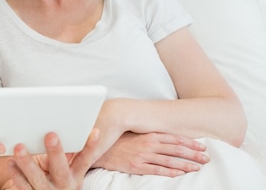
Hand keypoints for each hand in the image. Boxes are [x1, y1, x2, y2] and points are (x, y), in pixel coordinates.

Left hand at [2, 129, 99, 189]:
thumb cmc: (55, 180)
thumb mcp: (64, 171)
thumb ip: (63, 156)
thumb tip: (61, 132)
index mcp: (75, 176)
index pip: (85, 160)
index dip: (90, 147)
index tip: (94, 131)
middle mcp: (65, 186)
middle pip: (61, 169)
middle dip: (56, 152)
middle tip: (51, 135)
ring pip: (38, 178)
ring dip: (28, 163)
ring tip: (19, 148)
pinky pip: (24, 187)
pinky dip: (17, 175)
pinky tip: (11, 163)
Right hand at [93, 132, 208, 176]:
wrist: (101, 148)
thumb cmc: (120, 140)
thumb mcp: (136, 134)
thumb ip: (152, 134)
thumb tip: (168, 136)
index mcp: (149, 134)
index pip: (175, 138)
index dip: (190, 142)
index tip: (203, 146)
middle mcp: (148, 144)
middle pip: (176, 149)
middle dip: (193, 154)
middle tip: (207, 158)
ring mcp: (143, 155)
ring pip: (170, 160)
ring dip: (186, 164)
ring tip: (198, 167)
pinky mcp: (137, 166)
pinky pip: (157, 170)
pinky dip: (170, 172)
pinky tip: (180, 174)